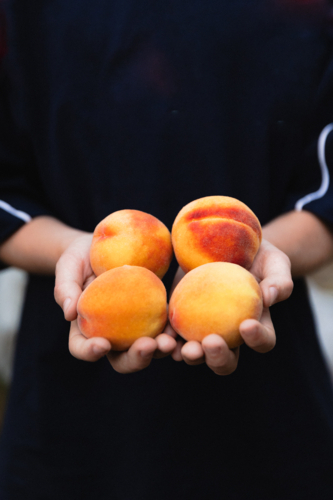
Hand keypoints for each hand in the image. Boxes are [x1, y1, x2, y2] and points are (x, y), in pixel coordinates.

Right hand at [54, 233, 176, 372]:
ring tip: (169, 342)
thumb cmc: (81, 257)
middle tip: (147, 346)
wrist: (105, 246)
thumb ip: (65, 287)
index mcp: (84, 329)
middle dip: (135, 358)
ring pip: (147, 350)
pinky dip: (173, 333)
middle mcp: (111, 335)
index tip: (102, 344)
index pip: (82, 348)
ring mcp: (134, 328)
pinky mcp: (153, 315)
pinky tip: (181, 328)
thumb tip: (69, 313)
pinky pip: (165, 329)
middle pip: (121, 359)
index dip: (90, 351)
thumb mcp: (68, 266)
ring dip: (159, 351)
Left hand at [171, 239, 293, 374]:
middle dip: (218, 358)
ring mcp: (202, 329)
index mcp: (257, 326)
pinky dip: (165, 339)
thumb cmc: (257, 255)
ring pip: (196, 354)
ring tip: (181, 348)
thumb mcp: (274, 262)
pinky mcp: (179, 317)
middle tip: (210, 342)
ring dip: (188, 355)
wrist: (226, 242)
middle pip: (226, 360)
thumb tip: (271, 297)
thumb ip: (279, 280)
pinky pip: (171, 334)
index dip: (257, 339)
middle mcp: (228, 335)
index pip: (262, 342)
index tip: (246, 324)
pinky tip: (160, 336)